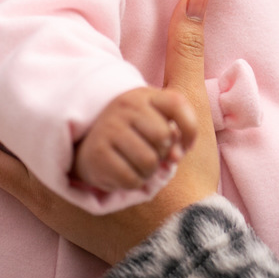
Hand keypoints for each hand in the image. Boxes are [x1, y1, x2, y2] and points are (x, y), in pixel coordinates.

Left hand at [0, 0, 220, 264]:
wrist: (179, 242)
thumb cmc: (185, 175)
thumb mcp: (188, 106)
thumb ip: (187, 47)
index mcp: (95, 111)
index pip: (42, 69)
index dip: (12, 44)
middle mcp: (63, 140)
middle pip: (12, 95)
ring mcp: (48, 171)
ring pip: (1, 130)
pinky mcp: (45, 199)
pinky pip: (2, 170)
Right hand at [73, 85, 197, 192]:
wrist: (88, 143)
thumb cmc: (133, 134)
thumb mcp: (155, 122)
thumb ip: (174, 134)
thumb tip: (175, 157)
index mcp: (144, 95)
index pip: (176, 104)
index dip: (189, 129)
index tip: (186, 145)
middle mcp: (125, 106)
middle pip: (164, 137)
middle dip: (164, 154)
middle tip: (152, 154)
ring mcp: (109, 127)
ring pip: (149, 162)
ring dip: (150, 171)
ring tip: (139, 165)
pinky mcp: (98, 151)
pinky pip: (132, 178)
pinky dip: (134, 182)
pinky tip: (126, 172)